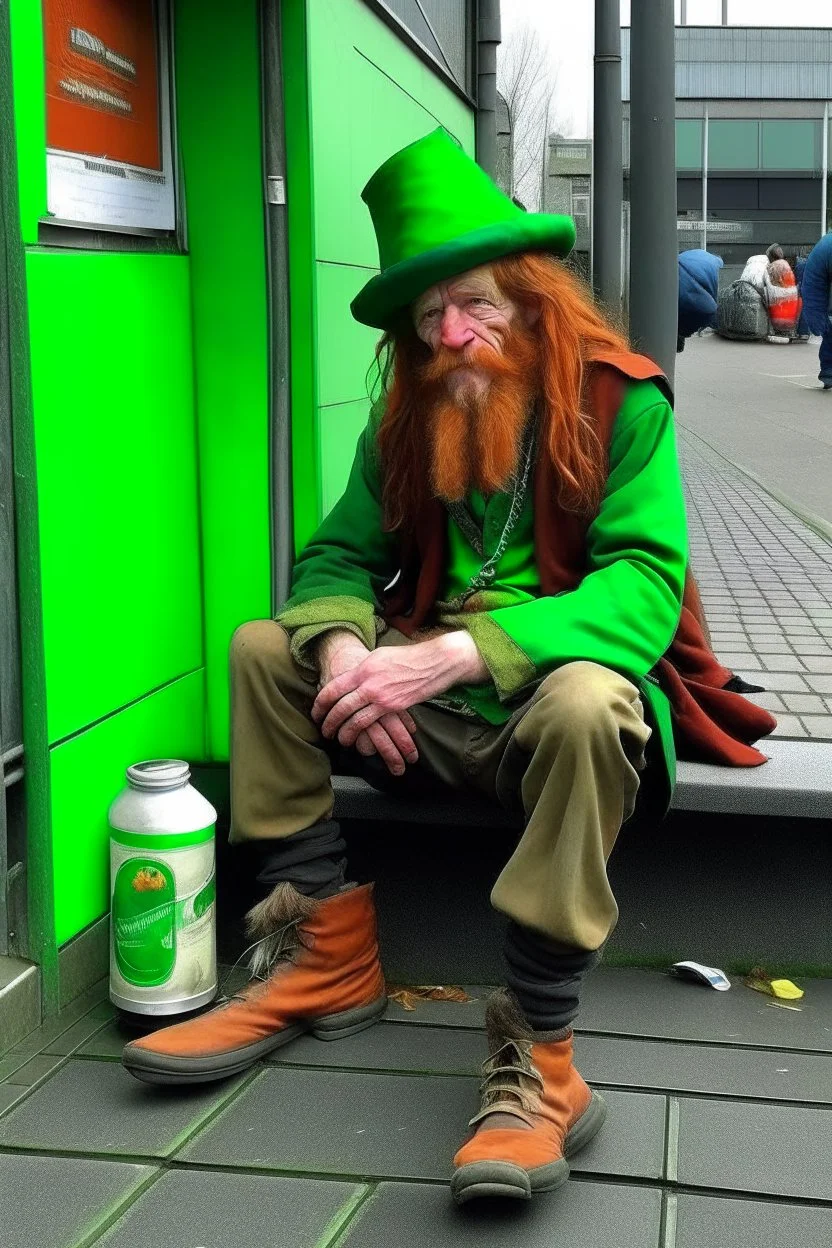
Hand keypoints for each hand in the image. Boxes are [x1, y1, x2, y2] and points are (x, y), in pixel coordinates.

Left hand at [312, 631, 487, 753]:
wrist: (435, 661)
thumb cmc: (409, 657)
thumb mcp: (380, 656)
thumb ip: (364, 669)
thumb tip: (352, 678)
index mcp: (363, 667)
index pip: (334, 686)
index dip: (321, 701)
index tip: (316, 710)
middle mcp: (368, 682)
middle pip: (340, 705)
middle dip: (328, 720)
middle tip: (323, 728)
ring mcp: (381, 696)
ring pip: (353, 718)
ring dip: (342, 731)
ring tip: (337, 738)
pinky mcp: (394, 707)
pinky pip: (371, 724)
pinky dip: (361, 734)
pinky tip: (357, 739)